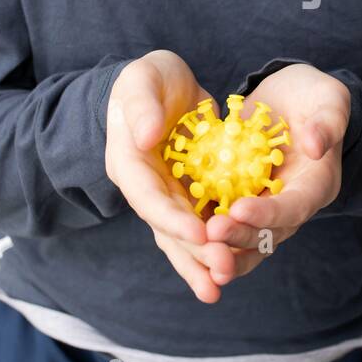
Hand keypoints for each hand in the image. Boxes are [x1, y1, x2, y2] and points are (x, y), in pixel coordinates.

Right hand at [105, 51, 237, 302]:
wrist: (160, 86)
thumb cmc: (148, 78)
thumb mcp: (142, 78)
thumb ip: (142, 106)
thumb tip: (147, 137)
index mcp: (128, 162)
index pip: (148, 197)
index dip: (172, 219)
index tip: (200, 234)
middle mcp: (145, 186)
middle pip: (167, 226)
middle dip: (194, 251)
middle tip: (223, 271)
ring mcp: (166, 194)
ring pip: (182, 235)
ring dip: (202, 260)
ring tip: (224, 283)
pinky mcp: (188, 195)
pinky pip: (201, 224)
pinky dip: (215, 245)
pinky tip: (233, 268)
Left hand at [205, 63, 349, 279]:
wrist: (289, 98)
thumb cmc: (314, 95)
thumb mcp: (329, 99)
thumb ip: (328, 121)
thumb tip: (315, 147)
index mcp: (317, 185)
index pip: (295, 207)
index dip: (269, 213)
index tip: (240, 209)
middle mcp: (291, 204)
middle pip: (268, 233)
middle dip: (240, 237)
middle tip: (211, 233)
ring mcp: (264, 204)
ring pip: (244, 237)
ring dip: (222, 246)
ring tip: (196, 244)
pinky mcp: (240, 197)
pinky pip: (223, 218)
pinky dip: (204, 230)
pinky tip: (179, 231)